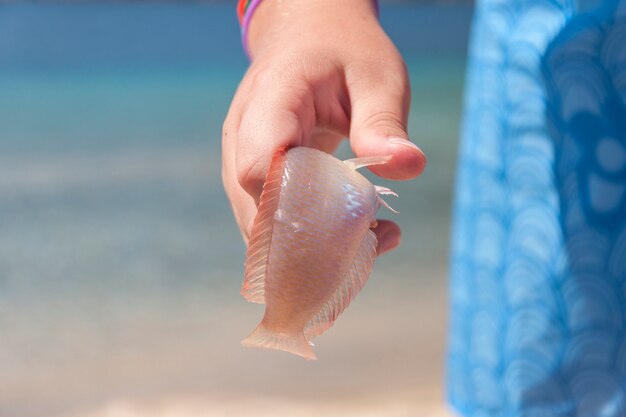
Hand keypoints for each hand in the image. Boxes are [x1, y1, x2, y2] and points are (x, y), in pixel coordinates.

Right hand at [222, 0, 425, 253]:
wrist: (307, 38)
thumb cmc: (343, 52)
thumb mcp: (376, 75)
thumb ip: (383, 121)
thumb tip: (409, 166)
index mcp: (270, 100)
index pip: (261, 165)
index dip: (297, 206)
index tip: (353, 222)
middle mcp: (241, 136)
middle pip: (257, 209)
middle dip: (312, 242)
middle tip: (375, 242)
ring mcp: (239, 160)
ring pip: (260, 226)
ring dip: (313, 248)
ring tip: (375, 239)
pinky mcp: (253, 180)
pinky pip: (270, 222)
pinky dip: (309, 240)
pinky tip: (357, 236)